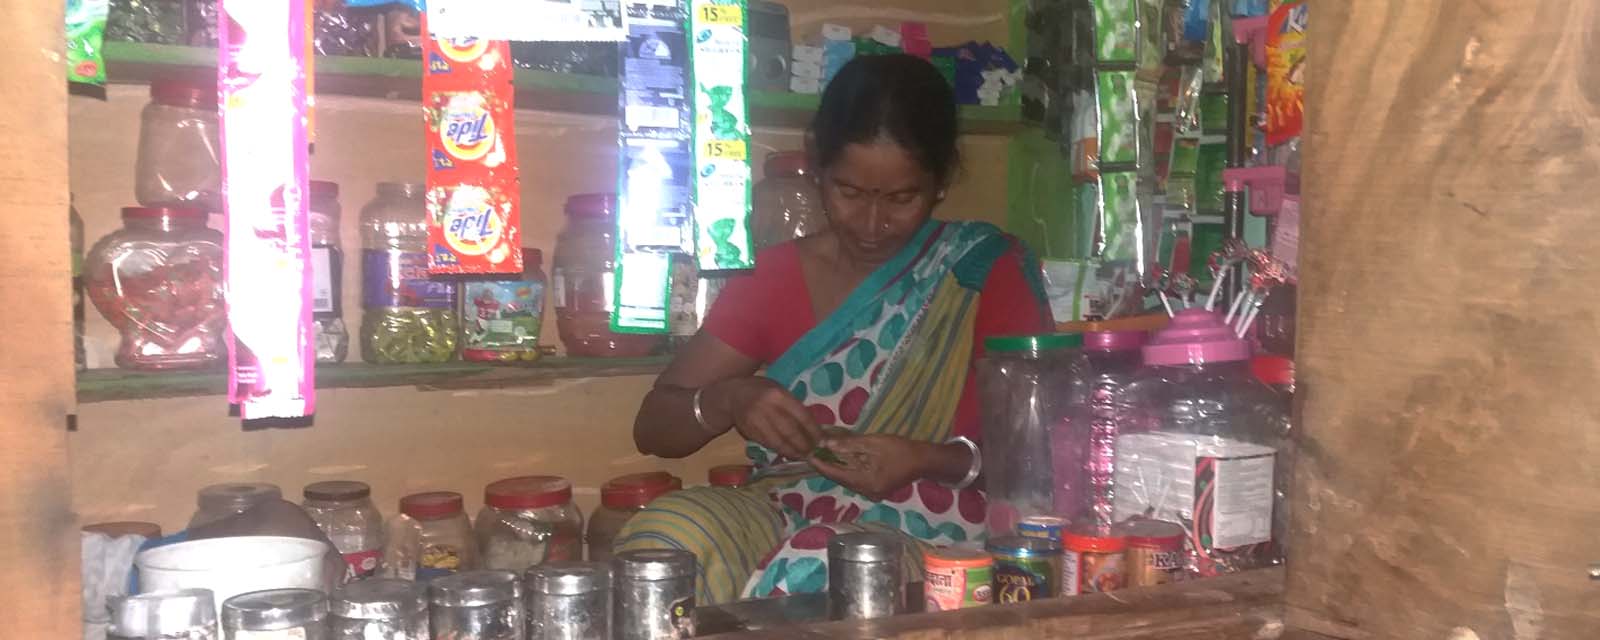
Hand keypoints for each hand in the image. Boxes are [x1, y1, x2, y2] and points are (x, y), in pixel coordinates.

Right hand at [713, 377, 822, 460]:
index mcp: (778, 395)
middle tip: (814, 452)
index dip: (814, 431)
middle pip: (791, 432)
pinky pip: (769, 445)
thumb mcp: (779, 390)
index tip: (822, 441)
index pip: (802, 416)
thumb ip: (794, 405)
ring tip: (803, 456)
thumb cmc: (760, 390)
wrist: (732, 395)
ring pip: (779, 442)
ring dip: (793, 452)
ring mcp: (756, 422)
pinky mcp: (749, 433)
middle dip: (805, 445)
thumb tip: (813, 427)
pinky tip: (789, 453)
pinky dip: (781, 451)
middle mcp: (767, 408)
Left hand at [809, 434, 934, 500]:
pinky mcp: (877, 489)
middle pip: (841, 479)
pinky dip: (849, 470)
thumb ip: (848, 445)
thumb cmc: (899, 450)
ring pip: (849, 480)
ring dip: (838, 468)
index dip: (821, 465)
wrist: (923, 460)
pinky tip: (843, 460)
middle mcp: (867, 492)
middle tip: (814, 453)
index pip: (836, 475)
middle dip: (828, 466)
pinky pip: (857, 480)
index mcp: (866, 483)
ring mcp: (873, 493)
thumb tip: (825, 445)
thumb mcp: (873, 443)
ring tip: (825, 455)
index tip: (808, 456)